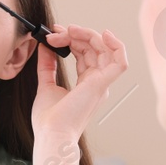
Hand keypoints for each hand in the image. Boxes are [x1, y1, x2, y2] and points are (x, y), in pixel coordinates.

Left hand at [30, 23, 128, 143]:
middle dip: (75, 34)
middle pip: (94, 48)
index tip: (54, 33)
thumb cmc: (49, 120)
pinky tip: (105, 34)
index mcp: (87, 84)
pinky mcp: (101, 84)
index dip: (72, 38)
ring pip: (105, 49)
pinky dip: (117, 46)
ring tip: (68, 31)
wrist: (51, 134)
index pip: (85, 53)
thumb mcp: (46, 85)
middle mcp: (97, 82)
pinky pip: (120, 61)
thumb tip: (45, 46)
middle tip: (55, 33)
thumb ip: (47, 65)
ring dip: (87, 35)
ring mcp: (101, 83)